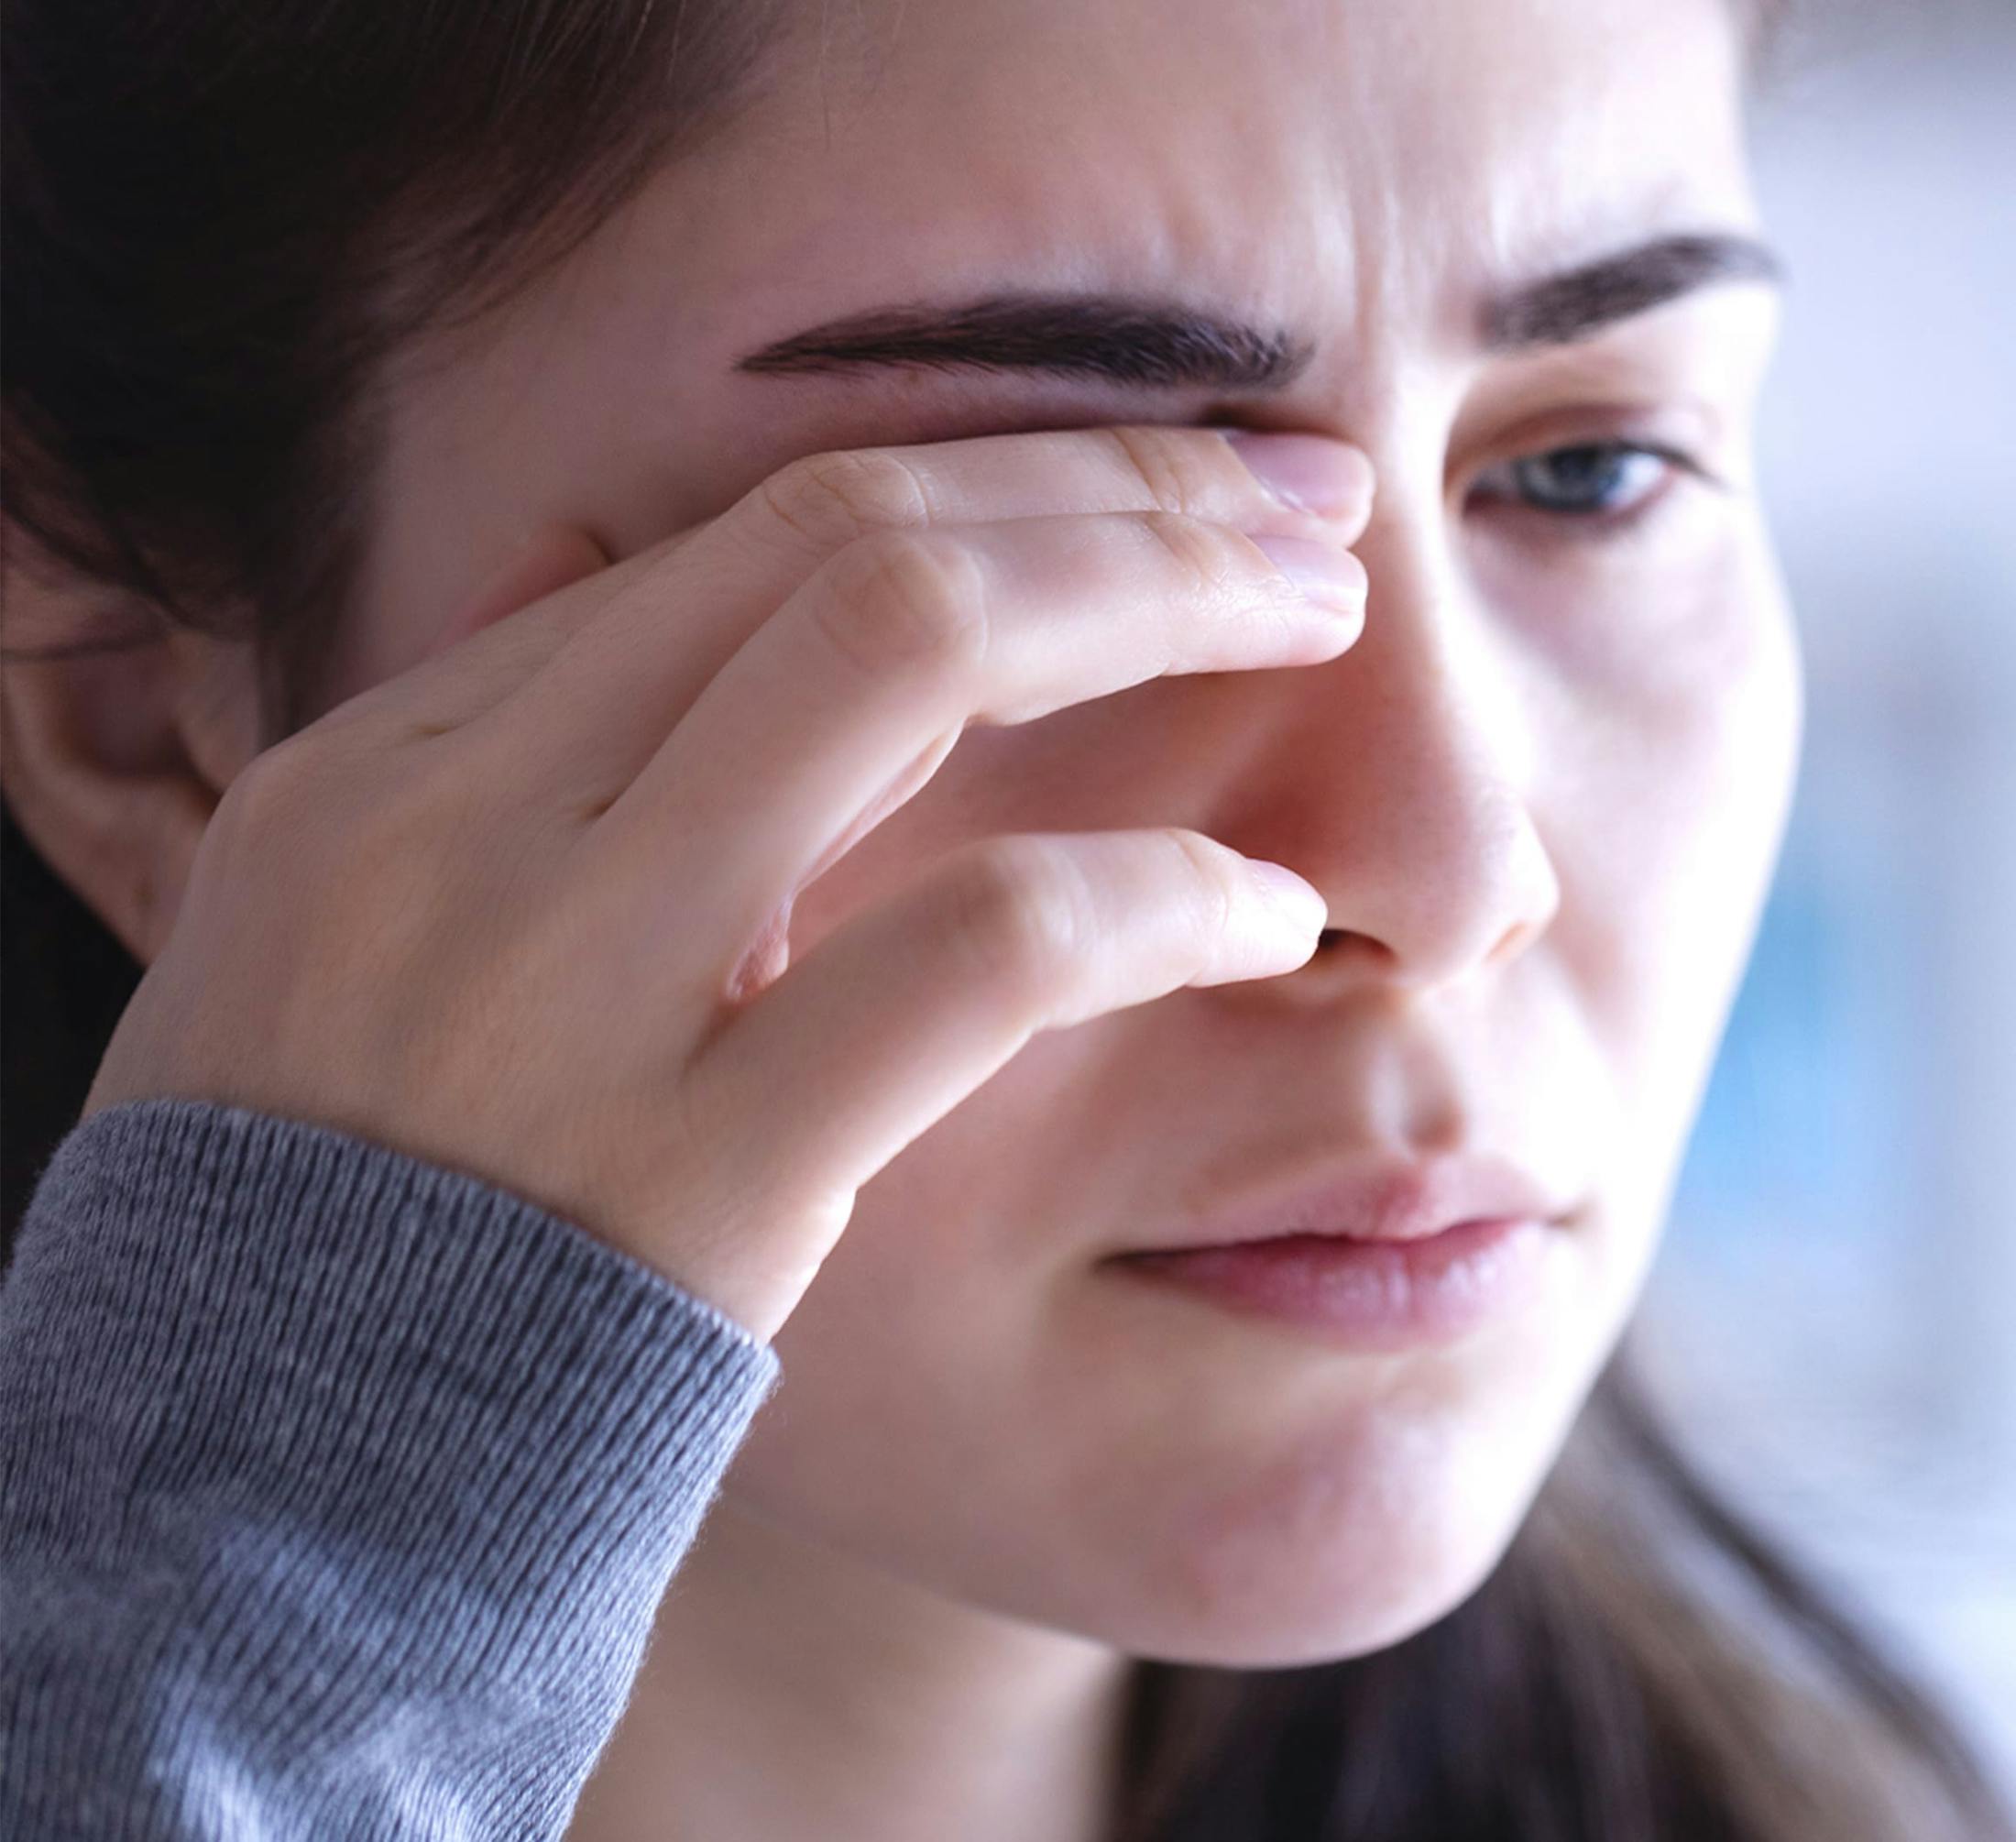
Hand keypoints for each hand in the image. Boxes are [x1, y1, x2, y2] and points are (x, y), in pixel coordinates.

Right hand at [85, 425, 1373, 1339]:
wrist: (259, 1494)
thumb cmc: (333, 1200)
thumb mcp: (349, 933)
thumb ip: (499, 751)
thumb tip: (629, 556)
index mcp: (401, 757)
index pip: (753, 529)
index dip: (1007, 470)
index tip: (1181, 474)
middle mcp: (478, 825)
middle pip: (853, 546)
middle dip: (1117, 491)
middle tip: (1307, 500)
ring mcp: (578, 990)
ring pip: (907, 663)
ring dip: (1157, 607)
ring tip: (1328, 625)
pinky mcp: (698, 1177)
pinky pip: (974, 959)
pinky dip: (1151, 896)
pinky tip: (1266, 914)